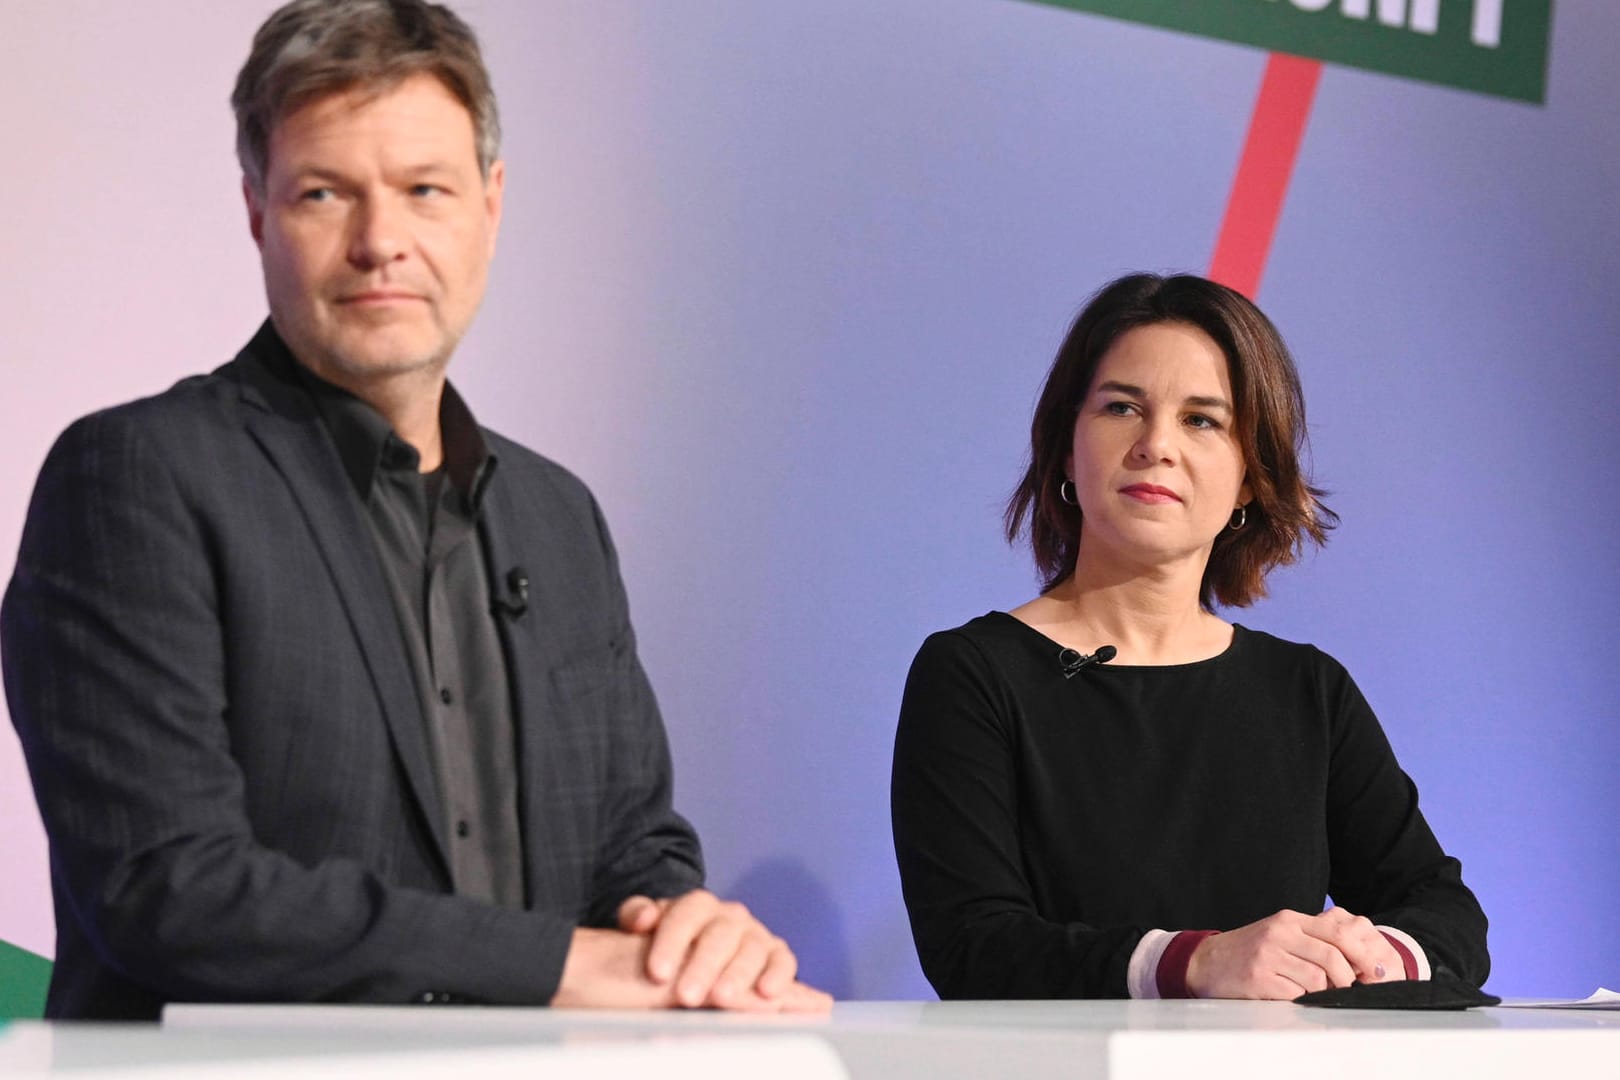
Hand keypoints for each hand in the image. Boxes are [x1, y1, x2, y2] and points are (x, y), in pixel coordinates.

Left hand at [616, 890, 831, 1011]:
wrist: (701, 949)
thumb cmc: (671, 943)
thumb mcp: (648, 926)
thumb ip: (636, 914)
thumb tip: (642, 920)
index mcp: (698, 905)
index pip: (685, 916)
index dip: (670, 943)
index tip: (656, 973)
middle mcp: (730, 916)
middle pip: (719, 935)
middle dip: (703, 966)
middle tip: (686, 995)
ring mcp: (756, 934)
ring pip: (751, 948)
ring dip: (738, 974)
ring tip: (722, 998)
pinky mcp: (778, 954)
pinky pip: (784, 961)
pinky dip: (778, 975)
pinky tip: (766, 993)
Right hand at [1184, 908, 1405, 999]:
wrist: (1207, 962)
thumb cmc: (1249, 950)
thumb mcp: (1280, 933)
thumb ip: (1312, 939)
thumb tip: (1355, 960)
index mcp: (1288, 920)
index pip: (1337, 932)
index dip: (1362, 954)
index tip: (1376, 971)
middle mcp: (1279, 933)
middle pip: (1332, 956)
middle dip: (1349, 978)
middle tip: (1351, 988)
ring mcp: (1267, 956)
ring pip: (1317, 978)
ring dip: (1323, 991)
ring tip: (1314, 993)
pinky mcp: (1258, 978)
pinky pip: (1295, 993)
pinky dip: (1301, 999)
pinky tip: (1292, 995)